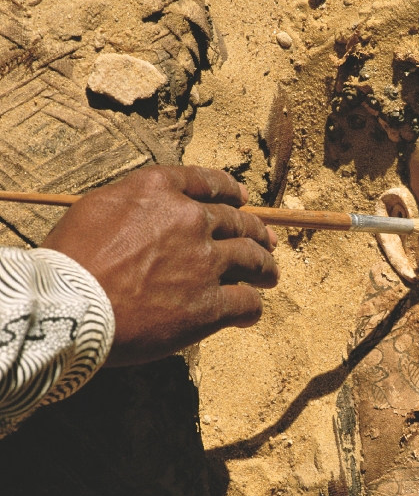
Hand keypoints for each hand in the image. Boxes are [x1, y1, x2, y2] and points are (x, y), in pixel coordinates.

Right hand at [42, 166, 278, 366]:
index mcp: (160, 190)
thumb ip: (135, 203)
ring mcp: (205, 262)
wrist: (70, 308)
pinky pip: (246, 303)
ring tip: (270, 276)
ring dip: (265, 268)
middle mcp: (190, 220)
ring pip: (252, 260)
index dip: (231, 190)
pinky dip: (252, 307)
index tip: (243, 198)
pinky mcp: (210, 305)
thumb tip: (153, 212)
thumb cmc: (70, 261)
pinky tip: (250, 312)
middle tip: (268, 241)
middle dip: (256, 232)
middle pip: (237, 222)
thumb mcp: (97, 209)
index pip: (208, 183)